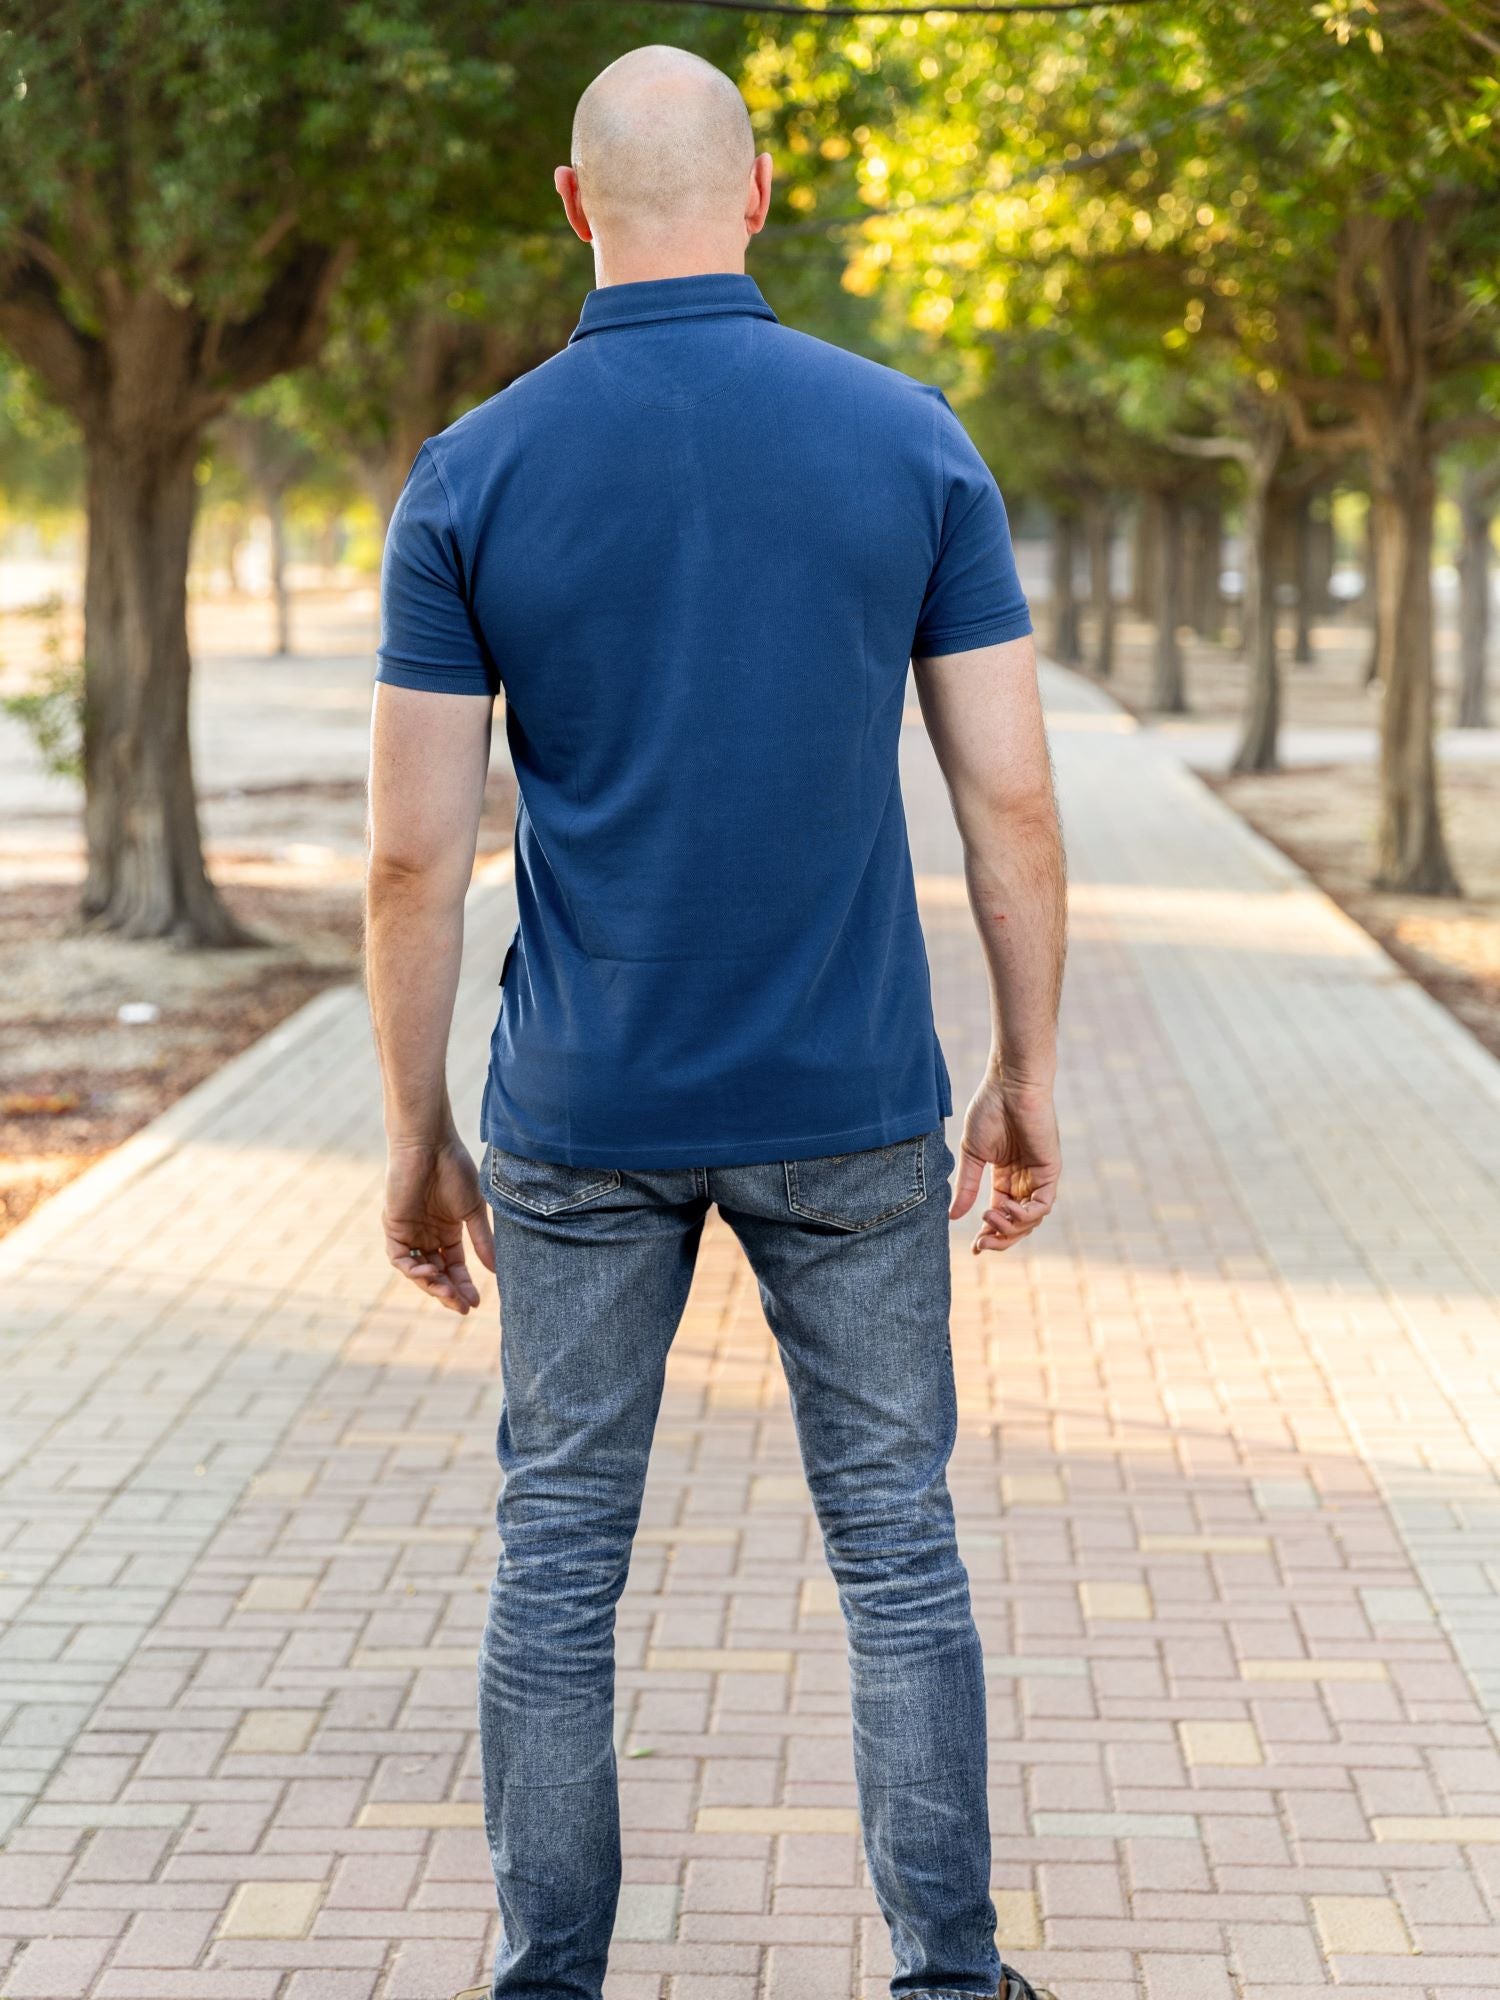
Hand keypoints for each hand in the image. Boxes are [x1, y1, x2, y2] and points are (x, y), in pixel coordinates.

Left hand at [383, 1134, 495, 1313]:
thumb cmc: (454, 1170)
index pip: (454, 1267)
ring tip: (448, 1293)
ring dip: (432, 1285)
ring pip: (418, 1271)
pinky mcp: (394, 1227)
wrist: (431, 1145)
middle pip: (437, 1274)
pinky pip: (400, 1258)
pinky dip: (413, 1270)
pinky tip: (429, 1274)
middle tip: (462, 1307)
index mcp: (447, 1232)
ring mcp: (410, 1232)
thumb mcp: (472, 1211)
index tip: (477, 1303)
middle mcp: (427, 1235)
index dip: (464, 1286)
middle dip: (449, 1293)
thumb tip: (496, 1270)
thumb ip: (481, 1241)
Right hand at [949, 1075, 1060, 1254]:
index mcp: (1005, 1178)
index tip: (973, 1248)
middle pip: (1017, 1225)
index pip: (1000, 1216)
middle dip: (1000, 1239)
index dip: (988, 1234)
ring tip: (988, 1218)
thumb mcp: (973, 1154)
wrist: (1009, 1085)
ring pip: (1031, 1220)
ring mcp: (1038, 1177)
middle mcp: (1024, 1181)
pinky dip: (1024, 1214)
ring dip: (1009, 1227)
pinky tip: (1005, 1207)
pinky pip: (1042, 1205)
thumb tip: (953, 1216)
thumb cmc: (990, 1110)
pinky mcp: (1050, 1171)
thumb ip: (966, 1186)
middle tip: (981, 1243)